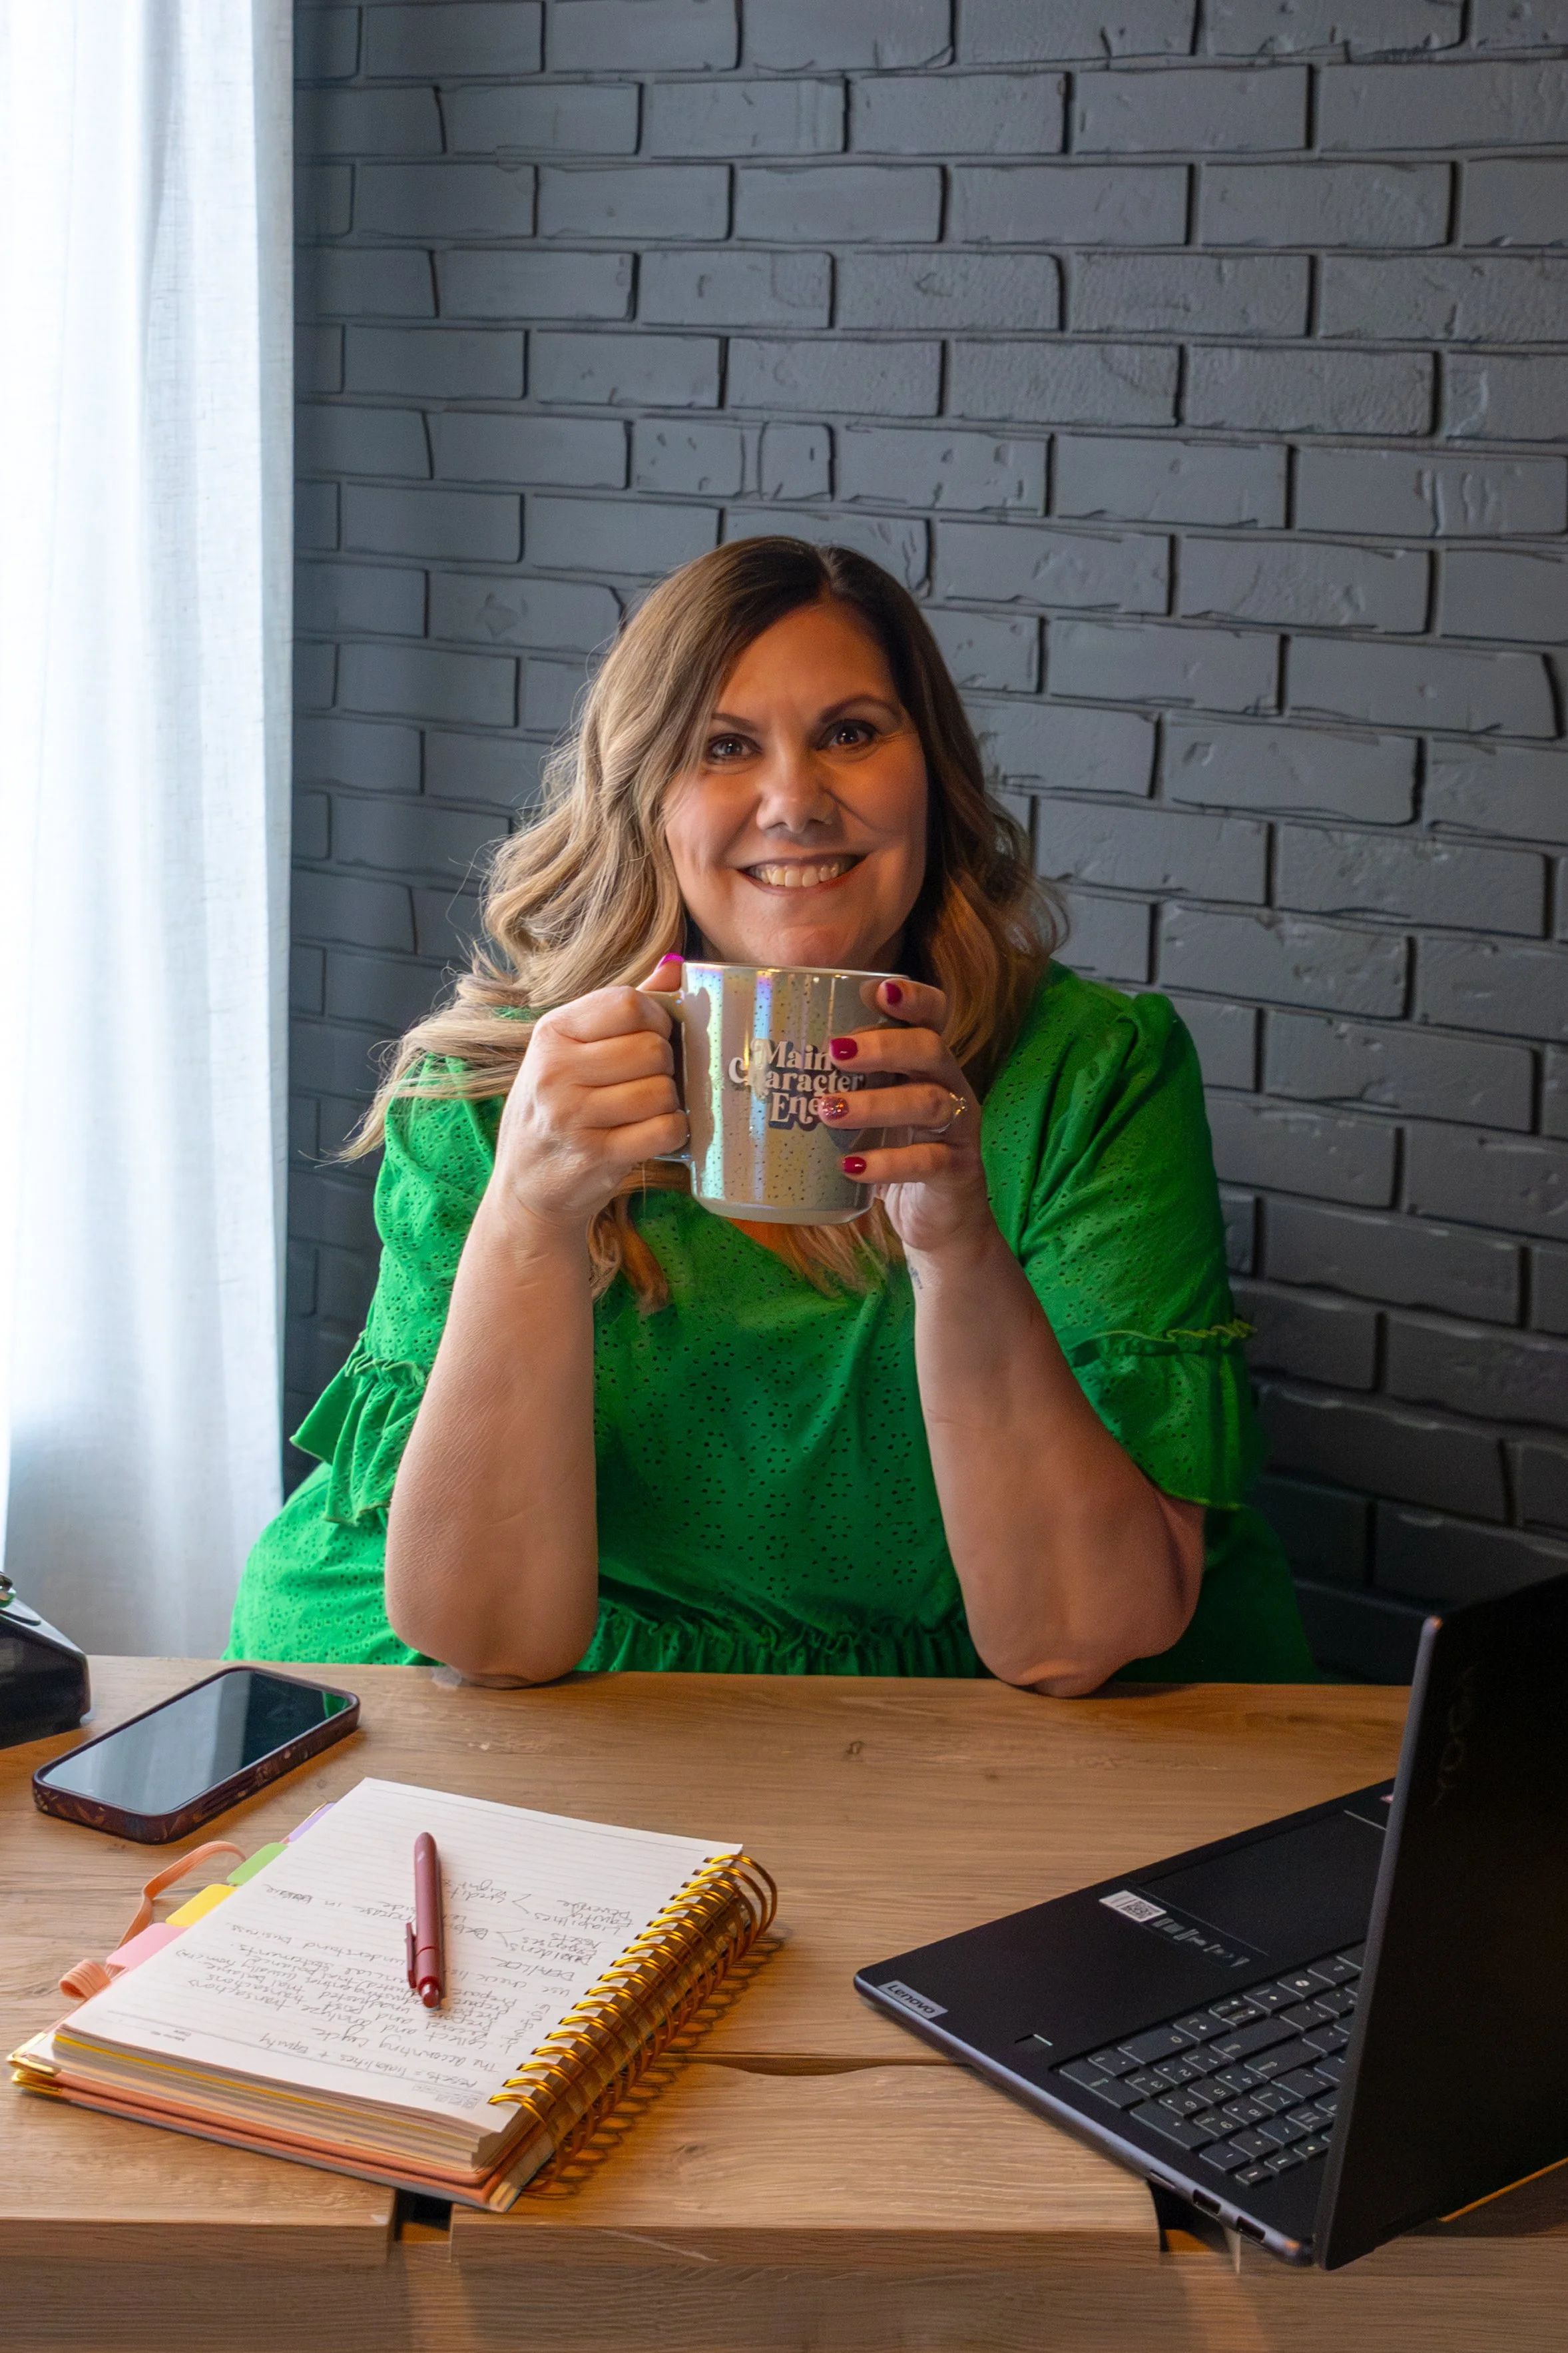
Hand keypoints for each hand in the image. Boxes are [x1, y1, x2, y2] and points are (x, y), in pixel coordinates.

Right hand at [487, 955, 685, 1238]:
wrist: (526, 1186)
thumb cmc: (557, 1108)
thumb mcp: (570, 1051)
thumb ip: (621, 1010)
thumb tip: (677, 966)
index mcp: (552, 1033)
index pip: (628, 1004)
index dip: (657, 1019)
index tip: (654, 1037)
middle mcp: (555, 1070)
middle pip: (652, 1048)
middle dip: (666, 1065)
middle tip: (650, 1081)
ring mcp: (572, 1115)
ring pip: (662, 1090)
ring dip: (669, 1102)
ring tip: (648, 1110)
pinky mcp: (595, 1155)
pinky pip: (665, 1130)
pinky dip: (672, 1132)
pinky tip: (655, 1133)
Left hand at [812, 978, 992, 1258]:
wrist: (937, 1220)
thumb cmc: (890, 1153)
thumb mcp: (865, 1113)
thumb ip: (834, 1086)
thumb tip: (752, 1068)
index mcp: (926, 1063)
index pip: (932, 1015)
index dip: (912, 997)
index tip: (875, 989)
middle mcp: (948, 1086)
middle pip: (930, 1048)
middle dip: (883, 1046)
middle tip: (835, 1052)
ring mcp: (957, 1128)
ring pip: (928, 1101)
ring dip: (875, 1103)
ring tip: (829, 1110)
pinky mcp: (956, 1171)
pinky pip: (927, 1161)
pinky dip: (887, 1162)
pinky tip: (851, 1166)